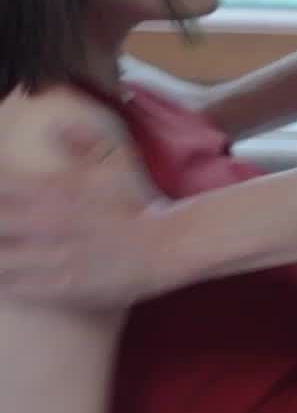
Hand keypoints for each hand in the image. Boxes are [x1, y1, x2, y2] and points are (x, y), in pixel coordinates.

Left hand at [0, 118, 170, 308]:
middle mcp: (42, 224)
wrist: (164, 247)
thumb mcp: (115, 161)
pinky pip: (11, 286)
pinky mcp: (54, 288)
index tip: (0, 186)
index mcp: (51, 190)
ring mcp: (46, 259)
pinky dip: (3, 279)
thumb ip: (82, 140)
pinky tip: (6, 272)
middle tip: (3, 222)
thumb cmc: (138, 204)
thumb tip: (53, 124)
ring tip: (4, 246)